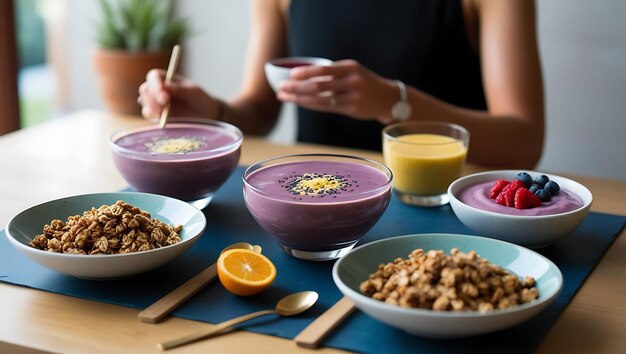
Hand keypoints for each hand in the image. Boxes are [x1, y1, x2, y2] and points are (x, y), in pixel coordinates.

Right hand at [137, 69, 219, 120]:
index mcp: (165, 78)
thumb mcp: (193, 92)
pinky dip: (154, 116)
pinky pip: (149, 115)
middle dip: (153, 97)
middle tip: (165, 103)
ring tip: (166, 111)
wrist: (205, 114)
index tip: (164, 95)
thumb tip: (166, 85)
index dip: (156, 84)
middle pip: (145, 89)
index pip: (153, 76)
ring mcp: (155, 102)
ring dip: (153, 107)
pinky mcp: (156, 115)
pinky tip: (164, 118)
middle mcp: (157, 89)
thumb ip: (180, 89)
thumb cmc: (199, 99)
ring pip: (144, 103)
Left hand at [276, 59, 397, 121]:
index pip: (324, 69)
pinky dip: (310, 104)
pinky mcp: (351, 109)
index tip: (291, 74)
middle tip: (281, 88)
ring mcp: (352, 96)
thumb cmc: (365, 83)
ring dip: (299, 98)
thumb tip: (303, 76)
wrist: (388, 98)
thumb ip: (332, 73)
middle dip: (297, 87)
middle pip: (318, 85)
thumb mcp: (352, 72)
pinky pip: (326, 107)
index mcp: (350, 67)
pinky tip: (299, 102)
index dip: (306, 72)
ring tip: (284, 96)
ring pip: (320, 98)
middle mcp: (351, 81)